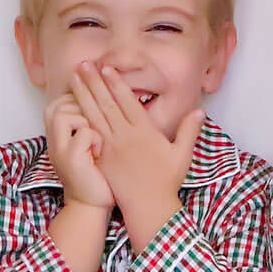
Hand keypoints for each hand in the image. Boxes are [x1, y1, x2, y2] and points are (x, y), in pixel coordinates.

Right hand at [43, 92, 114, 210]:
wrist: (92, 206)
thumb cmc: (97, 176)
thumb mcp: (88, 147)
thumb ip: (86, 126)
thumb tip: (99, 101)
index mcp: (57, 137)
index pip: (57, 103)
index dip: (74, 100)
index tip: (90, 114)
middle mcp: (53, 142)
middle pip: (58, 105)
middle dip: (80, 109)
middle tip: (93, 128)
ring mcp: (59, 150)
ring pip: (66, 114)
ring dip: (86, 122)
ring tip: (95, 140)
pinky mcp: (70, 158)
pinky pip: (85, 132)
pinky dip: (96, 139)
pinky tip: (98, 154)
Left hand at [70, 63, 204, 250]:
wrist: (148, 207)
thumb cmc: (167, 182)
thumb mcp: (182, 155)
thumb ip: (188, 131)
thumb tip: (200, 111)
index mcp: (144, 133)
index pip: (127, 102)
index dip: (116, 83)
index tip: (106, 68)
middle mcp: (125, 137)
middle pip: (106, 104)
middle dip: (93, 82)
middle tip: (82, 64)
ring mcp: (110, 148)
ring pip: (93, 115)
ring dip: (82, 95)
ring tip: (73, 78)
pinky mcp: (102, 158)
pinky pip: (89, 133)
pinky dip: (79, 118)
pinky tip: (72, 107)